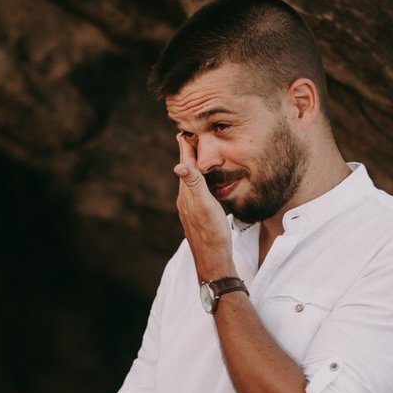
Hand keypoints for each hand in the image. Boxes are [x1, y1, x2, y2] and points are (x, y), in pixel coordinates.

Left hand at [174, 134, 233, 281]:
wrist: (214, 262)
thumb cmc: (212, 234)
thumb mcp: (204, 206)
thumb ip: (193, 184)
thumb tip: (179, 164)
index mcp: (186, 195)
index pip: (185, 165)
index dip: (186, 148)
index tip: (185, 130)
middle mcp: (185, 201)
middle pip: (186, 172)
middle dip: (188, 154)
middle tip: (191, 137)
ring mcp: (191, 210)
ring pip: (191, 183)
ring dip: (194, 168)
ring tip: (198, 156)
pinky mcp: (198, 217)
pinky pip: (197, 192)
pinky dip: (200, 182)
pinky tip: (205, 185)